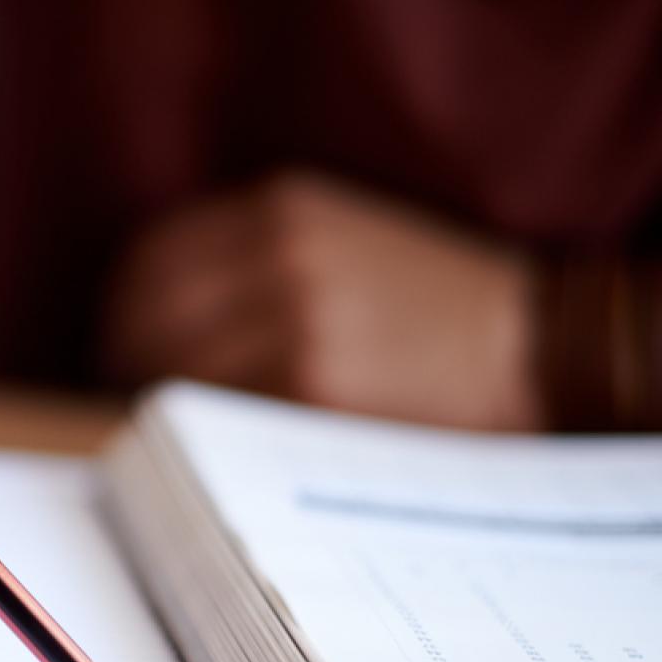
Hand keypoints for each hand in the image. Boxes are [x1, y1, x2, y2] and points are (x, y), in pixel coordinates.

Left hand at [102, 172, 540, 429]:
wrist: (540, 346)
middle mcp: (280, 253)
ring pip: (174, 370)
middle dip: (128, 364)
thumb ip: (255, 260)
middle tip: (135, 405)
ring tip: (176, 435)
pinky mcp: (314, 386)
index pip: (148, 260)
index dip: (124, 313)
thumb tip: (151, 321)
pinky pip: (221, 414)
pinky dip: (205, 436)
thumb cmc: (439, 308)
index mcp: (281, 209)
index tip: (121, 349)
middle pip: (145, 316)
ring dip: (160, 407)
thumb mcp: (345, 239)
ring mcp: (296, 320)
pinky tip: (221, 452)